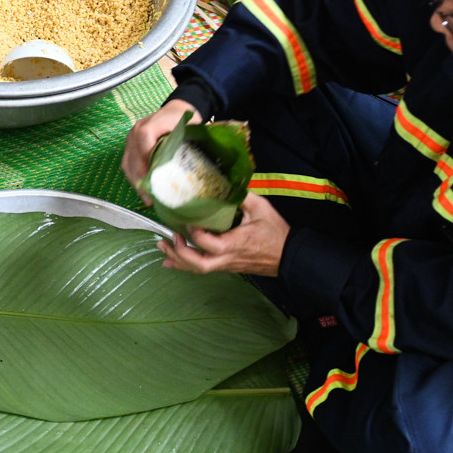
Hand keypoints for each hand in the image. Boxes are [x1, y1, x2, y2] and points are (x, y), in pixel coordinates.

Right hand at [121, 99, 203, 194]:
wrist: (175, 110)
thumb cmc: (182, 119)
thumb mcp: (188, 126)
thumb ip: (186, 141)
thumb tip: (191, 166)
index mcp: (150, 125)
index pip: (144, 141)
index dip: (148, 160)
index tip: (155, 178)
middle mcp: (135, 131)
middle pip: (133, 157)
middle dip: (141, 178)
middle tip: (151, 197)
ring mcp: (131, 139)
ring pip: (128, 163)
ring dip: (136, 181)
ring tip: (147, 198)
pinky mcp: (130, 146)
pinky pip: (127, 163)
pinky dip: (134, 177)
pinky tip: (142, 189)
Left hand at [156, 193, 288, 277]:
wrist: (290, 255)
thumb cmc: (276, 232)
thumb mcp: (261, 208)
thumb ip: (242, 196)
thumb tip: (224, 182)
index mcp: (236, 244)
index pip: (210, 244)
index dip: (196, 235)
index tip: (188, 222)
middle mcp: (228, 259)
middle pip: (199, 264)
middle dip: (180, 253)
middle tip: (167, 239)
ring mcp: (227, 265)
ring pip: (199, 270)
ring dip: (179, 260)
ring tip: (162, 248)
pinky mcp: (228, 267)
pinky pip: (204, 269)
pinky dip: (186, 265)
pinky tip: (172, 261)